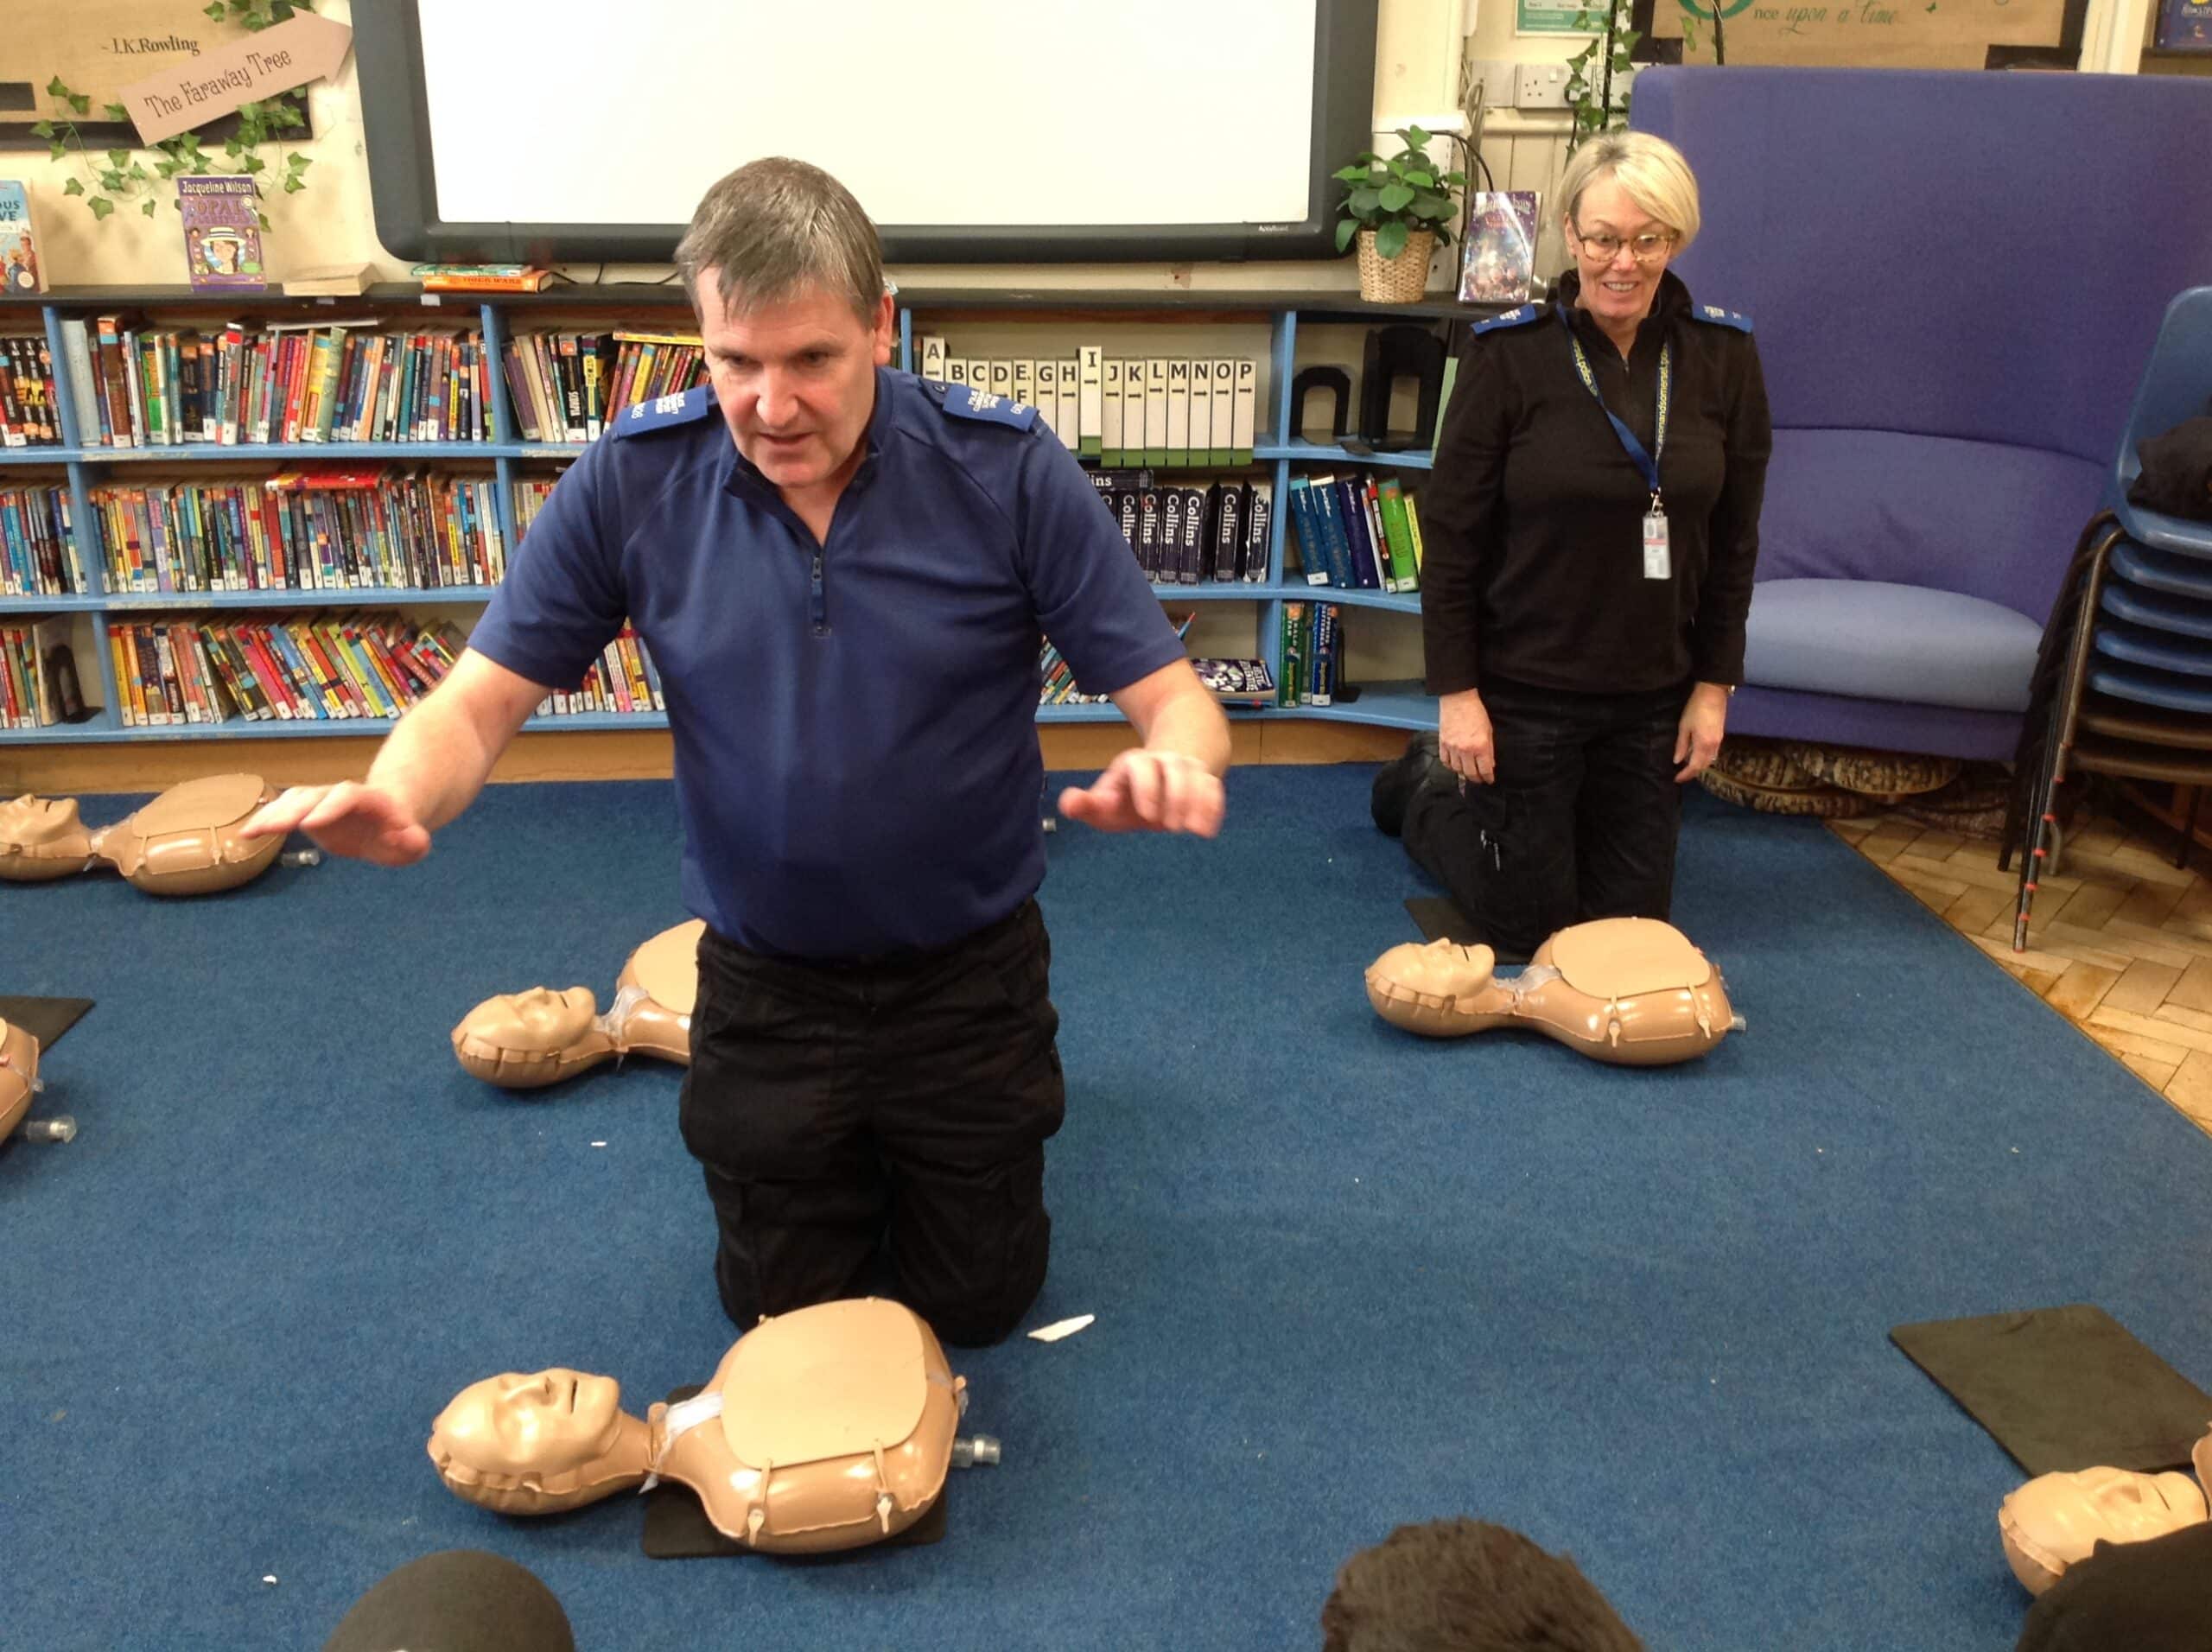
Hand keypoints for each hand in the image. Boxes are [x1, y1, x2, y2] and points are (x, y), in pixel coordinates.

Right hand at [238, 781, 431, 865]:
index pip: (348, 797)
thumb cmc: (402, 834)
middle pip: (315, 795)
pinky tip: (247, 834)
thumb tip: (406, 838)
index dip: (329, 808)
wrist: (390, 820)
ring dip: (273, 814)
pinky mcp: (309, 812)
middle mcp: (342, 797)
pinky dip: (267, 819)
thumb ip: (414, 842)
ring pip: (296, 800)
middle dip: (292, 810)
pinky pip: (286, 810)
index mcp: (370, 801)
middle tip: (270, 827)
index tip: (310, 824)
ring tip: (250, 831)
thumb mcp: (415, 843)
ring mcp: (323, 802)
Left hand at [1056, 750, 1224, 836]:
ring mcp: (1188, 769)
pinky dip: (1213, 808)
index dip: (1146, 787)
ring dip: (1198, 802)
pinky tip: (1207, 831)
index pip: (1140, 765)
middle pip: (1174, 768)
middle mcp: (1163, 762)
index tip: (1147, 814)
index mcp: (1135, 764)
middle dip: (1176, 796)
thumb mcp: (1108, 801)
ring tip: (1193, 830)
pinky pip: (1214, 788)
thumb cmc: (1131, 794)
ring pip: (1198, 776)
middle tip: (1169, 827)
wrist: (1166, 774)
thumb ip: (1088, 806)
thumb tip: (1068, 804)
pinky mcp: (1206, 780)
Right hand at [1438, 689, 1494, 784]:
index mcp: (1480, 746)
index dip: (1488, 778)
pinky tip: (1455, 765)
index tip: (1489, 780)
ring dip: (1463, 773)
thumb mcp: (1489, 730)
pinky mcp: (1442, 744)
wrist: (1458, 700)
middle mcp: (1466, 750)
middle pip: (1470, 773)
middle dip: (1476, 779)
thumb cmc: (1476, 712)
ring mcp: (1452, 748)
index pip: (1485, 769)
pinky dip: (1450, 766)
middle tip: (1479, 779)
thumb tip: (1490, 764)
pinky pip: (1445, 761)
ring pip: (1457, 770)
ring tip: (1467, 772)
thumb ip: (1489, 749)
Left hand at [1674, 683, 1730, 781]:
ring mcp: (1719, 741)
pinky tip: (1695, 756)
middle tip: (1680, 776)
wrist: (1713, 693)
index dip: (1685, 774)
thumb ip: (1681, 745)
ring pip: (1709, 760)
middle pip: (1703, 765)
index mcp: (1703, 744)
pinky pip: (1712, 753)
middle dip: (1692, 773)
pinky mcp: (1720, 736)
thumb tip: (1677, 761)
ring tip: (1686, 767)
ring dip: (1698, 766)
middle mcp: (1713, 746)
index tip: (1676, 779)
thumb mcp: (1684, 726)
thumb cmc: (1695, 708)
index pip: (1694, 766)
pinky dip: (1704, 758)